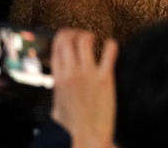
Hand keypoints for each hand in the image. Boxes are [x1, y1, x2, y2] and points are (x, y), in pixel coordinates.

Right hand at [50, 29, 118, 147]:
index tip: (70, 34)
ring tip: (96, 39)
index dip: (63, 36)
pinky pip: (109, 52)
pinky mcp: (105, 78)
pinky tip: (111, 45)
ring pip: (85, 41)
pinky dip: (111, 44)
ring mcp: (88, 74)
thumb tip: (59, 83)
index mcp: (58, 79)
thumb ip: (58, 90)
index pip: (56, 47)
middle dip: (75, 32)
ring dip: (90, 35)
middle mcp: (71, 73)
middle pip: (68, 39)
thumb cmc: (72, 126)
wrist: (87, 136)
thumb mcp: (57, 106)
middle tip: (83, 34)